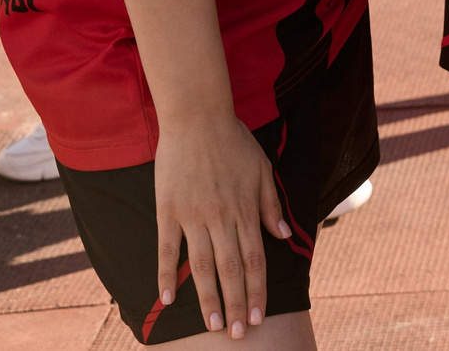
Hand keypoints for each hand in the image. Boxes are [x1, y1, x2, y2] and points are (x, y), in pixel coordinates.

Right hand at [153, 111, 288, 339]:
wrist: (198, 118)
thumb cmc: (234, 142)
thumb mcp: (262, 170)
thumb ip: (271, 206)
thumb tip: (281, 237)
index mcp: (245, 209)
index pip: (256, 259)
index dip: (258, 290)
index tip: (258, 316)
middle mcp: (221, 217)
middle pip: (231, 269)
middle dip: (235, 304)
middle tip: (235, 334)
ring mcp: (193, 216)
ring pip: (202, 266)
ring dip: (207, 298)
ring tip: (211, 326)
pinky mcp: (168, 210)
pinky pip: (167, 249)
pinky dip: (167, 275)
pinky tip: (168, 299)